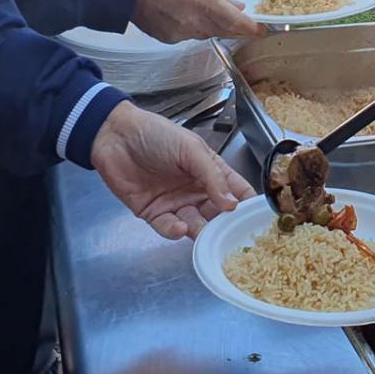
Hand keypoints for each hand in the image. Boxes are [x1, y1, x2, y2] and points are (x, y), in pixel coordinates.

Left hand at [91, 101, 254, 239]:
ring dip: (201, 232)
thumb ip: (212, 176)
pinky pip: (168, 228)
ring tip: (205, 234)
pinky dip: (175, 231)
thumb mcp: (190, 149)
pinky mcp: (153, 214)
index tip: (259, 222)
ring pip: (195, 225)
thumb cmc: (156, 135)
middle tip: (232, 238)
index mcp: (210, 171)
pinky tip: (180, 228)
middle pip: (217, 214)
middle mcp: (196, 190)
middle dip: (225, 226)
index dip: (247, 206)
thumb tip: (232, 204)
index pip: (236, 191)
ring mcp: (175, 203)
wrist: (115, 136)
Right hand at [132, 0, 263, 41]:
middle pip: (225, 31)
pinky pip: (191, 35)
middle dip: (238, 28)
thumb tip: (239, 7)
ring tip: (212, 12)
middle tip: (248, 25)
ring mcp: (181, 33)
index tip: (263, 30)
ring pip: (209, 34)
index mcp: (202, 1)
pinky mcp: (170, 39)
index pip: (236, 23)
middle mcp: (193, 22)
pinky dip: (196, 27)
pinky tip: (188, 14)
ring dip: (216, 26)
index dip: (252, 29)